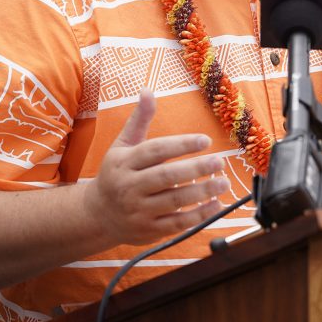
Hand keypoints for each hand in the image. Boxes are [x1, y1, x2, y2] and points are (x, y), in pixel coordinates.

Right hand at [83, 88, 226, 245]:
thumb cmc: (116, 173)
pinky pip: (177, 224)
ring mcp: (139, 211)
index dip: (181, 145)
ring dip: (202, 192)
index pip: (155, 151)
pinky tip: (215, 203)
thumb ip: (139, 120)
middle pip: (166, 177)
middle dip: (195, 168)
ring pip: (174, 201)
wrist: (98, 215)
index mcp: (123, 162)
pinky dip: (198, 215)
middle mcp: (129, 187)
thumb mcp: (122, 145)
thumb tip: (148, 90)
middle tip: (219, 162)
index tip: (205, 139)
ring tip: (223, 182)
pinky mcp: (149, 230)